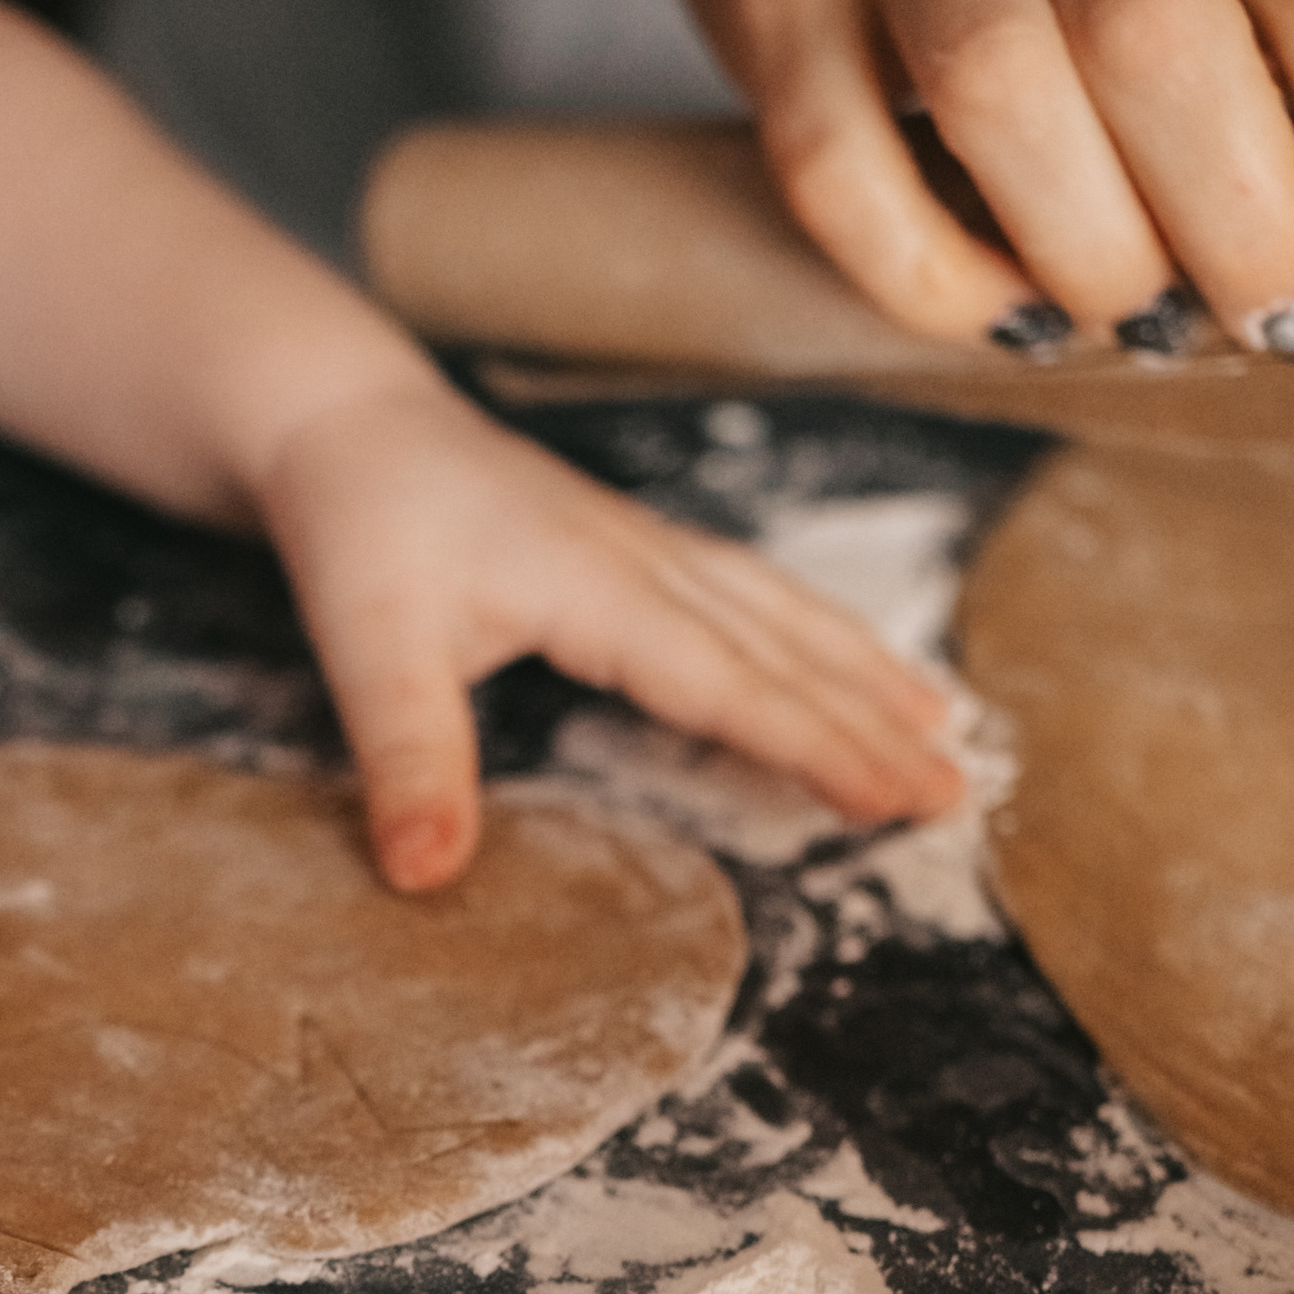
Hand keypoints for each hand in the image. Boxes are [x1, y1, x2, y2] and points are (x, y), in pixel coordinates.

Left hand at [252, 376, 961, 889]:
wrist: (340, 418)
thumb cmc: (357, 522)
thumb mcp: (365, 643)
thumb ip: (406, 757)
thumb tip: (425, 876)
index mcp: (596, 586)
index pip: (728, 680)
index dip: (816, 742)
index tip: (895, 796)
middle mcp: (642, 561)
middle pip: (778, 649)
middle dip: (870, 721)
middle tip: (953, 790)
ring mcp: (645, 546)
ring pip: (778, 612)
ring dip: (861, 669)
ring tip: (938, 725)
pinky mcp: (630, 544)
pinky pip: (748, 591)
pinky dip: (811, 630)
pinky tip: (842, 655)